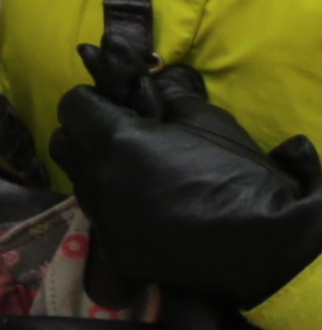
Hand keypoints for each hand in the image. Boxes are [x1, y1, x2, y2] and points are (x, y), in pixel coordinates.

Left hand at [57, 55, 321, 312]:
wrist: (264, 244)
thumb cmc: (235, 173)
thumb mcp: (206, 120)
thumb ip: (168, 94)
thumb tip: (152, 78)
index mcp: (113, 140)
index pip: (72, 105)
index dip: (94, 100)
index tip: (117, 106)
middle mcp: (96, 179)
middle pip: (65, 144)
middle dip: (86, 134)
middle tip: (123, 136)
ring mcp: (103, 219)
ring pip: (81, 184)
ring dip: (101, 173)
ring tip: (141, 175)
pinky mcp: (115, 251)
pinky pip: (102, 220)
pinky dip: (118, 210)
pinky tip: (153, 211)